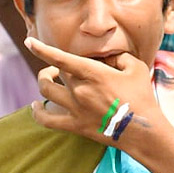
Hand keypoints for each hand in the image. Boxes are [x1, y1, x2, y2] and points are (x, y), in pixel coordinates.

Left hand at [25, 37, 160, 149]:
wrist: (144, 131)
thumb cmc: (142, 97)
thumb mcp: (135, 67)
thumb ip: (119, 57)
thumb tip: (107, 58)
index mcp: (93, 73)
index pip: (60, 58)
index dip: (41, 49)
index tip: (29, 41)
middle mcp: (80, 90)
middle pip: (56, 72)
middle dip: (56, 66)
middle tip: (64, 68)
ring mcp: (75, 109)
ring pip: (46, 91)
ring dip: (43, 81)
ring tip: (48, 78)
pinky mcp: (75, 125)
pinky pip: (47, 120)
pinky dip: (37, 112)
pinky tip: (35, 106)